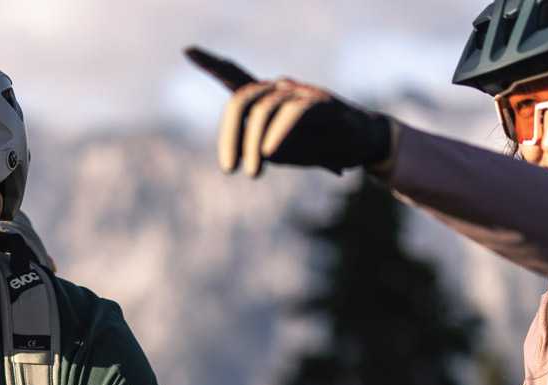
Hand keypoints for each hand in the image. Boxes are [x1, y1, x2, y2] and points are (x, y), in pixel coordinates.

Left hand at [184, 46, 394, 176]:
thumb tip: (243, 153)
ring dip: (252, 143)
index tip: (187, 51)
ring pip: (264, 108)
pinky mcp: (321, 104)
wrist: (360, 144)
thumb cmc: (317, 146)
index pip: (235, 76)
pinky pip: (292, 113)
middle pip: (242, 99)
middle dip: (230, 135)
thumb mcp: (280, 150)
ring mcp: (300, 92)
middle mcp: (280, 88)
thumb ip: (257, 146)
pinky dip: (278, 131)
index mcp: (267, 97)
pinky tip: (268, 150)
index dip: (212, 64)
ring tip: (252, 171)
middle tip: (229, 169)